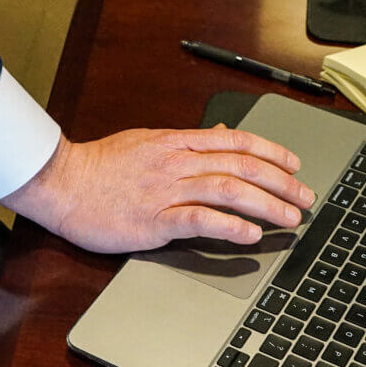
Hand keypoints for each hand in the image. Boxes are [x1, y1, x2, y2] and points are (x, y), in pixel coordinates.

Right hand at [2, 126, 315, 253]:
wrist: (61, 183)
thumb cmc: (98, 167)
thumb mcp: (147, 141)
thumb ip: (185, 141)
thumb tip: (219, 132)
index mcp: (176, 143)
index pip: (235, 141)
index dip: (270, 152)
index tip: (294, 164)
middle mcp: (177, 163)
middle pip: (241, 166)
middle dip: (280, 182)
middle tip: (304, 197)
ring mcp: (166, 191)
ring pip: (228, 190)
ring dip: (265, 204)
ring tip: (290, 218)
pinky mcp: (153, 220)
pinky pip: (199, 220)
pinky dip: (228, 226)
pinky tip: (249, 234)